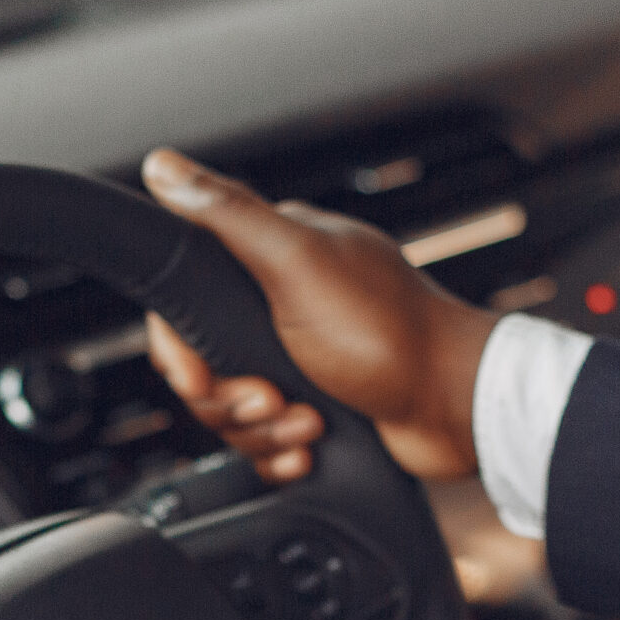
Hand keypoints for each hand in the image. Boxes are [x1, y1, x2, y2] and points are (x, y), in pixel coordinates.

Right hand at [139, 147, 496, 483]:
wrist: (455, 408)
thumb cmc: (390, 333)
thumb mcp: (298, 263)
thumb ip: (229, 216)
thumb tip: (165, 166)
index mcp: (275, 258)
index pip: (186, 304)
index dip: (183, 352)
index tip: (200, 377)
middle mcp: (284, 306)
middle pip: (206, 368)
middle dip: (231, 400)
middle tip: (272, 398)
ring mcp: (301, 360)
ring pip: (235, 411)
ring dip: (264, 431)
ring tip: (308, 422)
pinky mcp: (316, 407)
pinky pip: (266, 442)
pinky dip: (283, 453)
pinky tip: (310, 447)